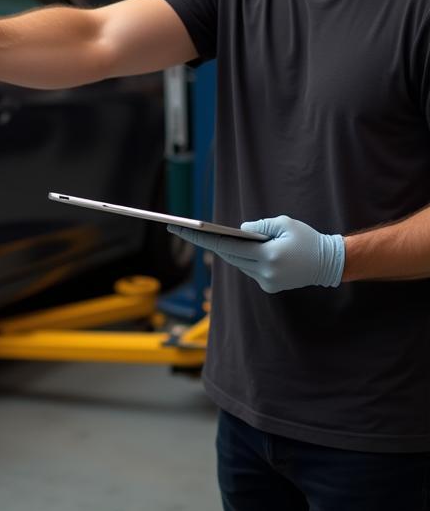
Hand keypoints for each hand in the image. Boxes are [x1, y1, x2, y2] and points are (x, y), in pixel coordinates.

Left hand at [167, 215, 344, 293]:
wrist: (330, 263)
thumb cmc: (307, 238)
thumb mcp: (283, 223)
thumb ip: (258, 226)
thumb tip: (237, 231)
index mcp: (268, 255)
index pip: (226, 246)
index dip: (200, 238)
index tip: (179, 229)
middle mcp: (265, 272)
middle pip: (228, 256)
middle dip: (207, 242)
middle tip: (183, 229)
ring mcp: (267, 283)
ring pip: (237, 264)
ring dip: (228, 251)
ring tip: (206, 235)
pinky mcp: (269, 287)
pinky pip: (249, 269)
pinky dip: (244, 258)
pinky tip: (238, 248)